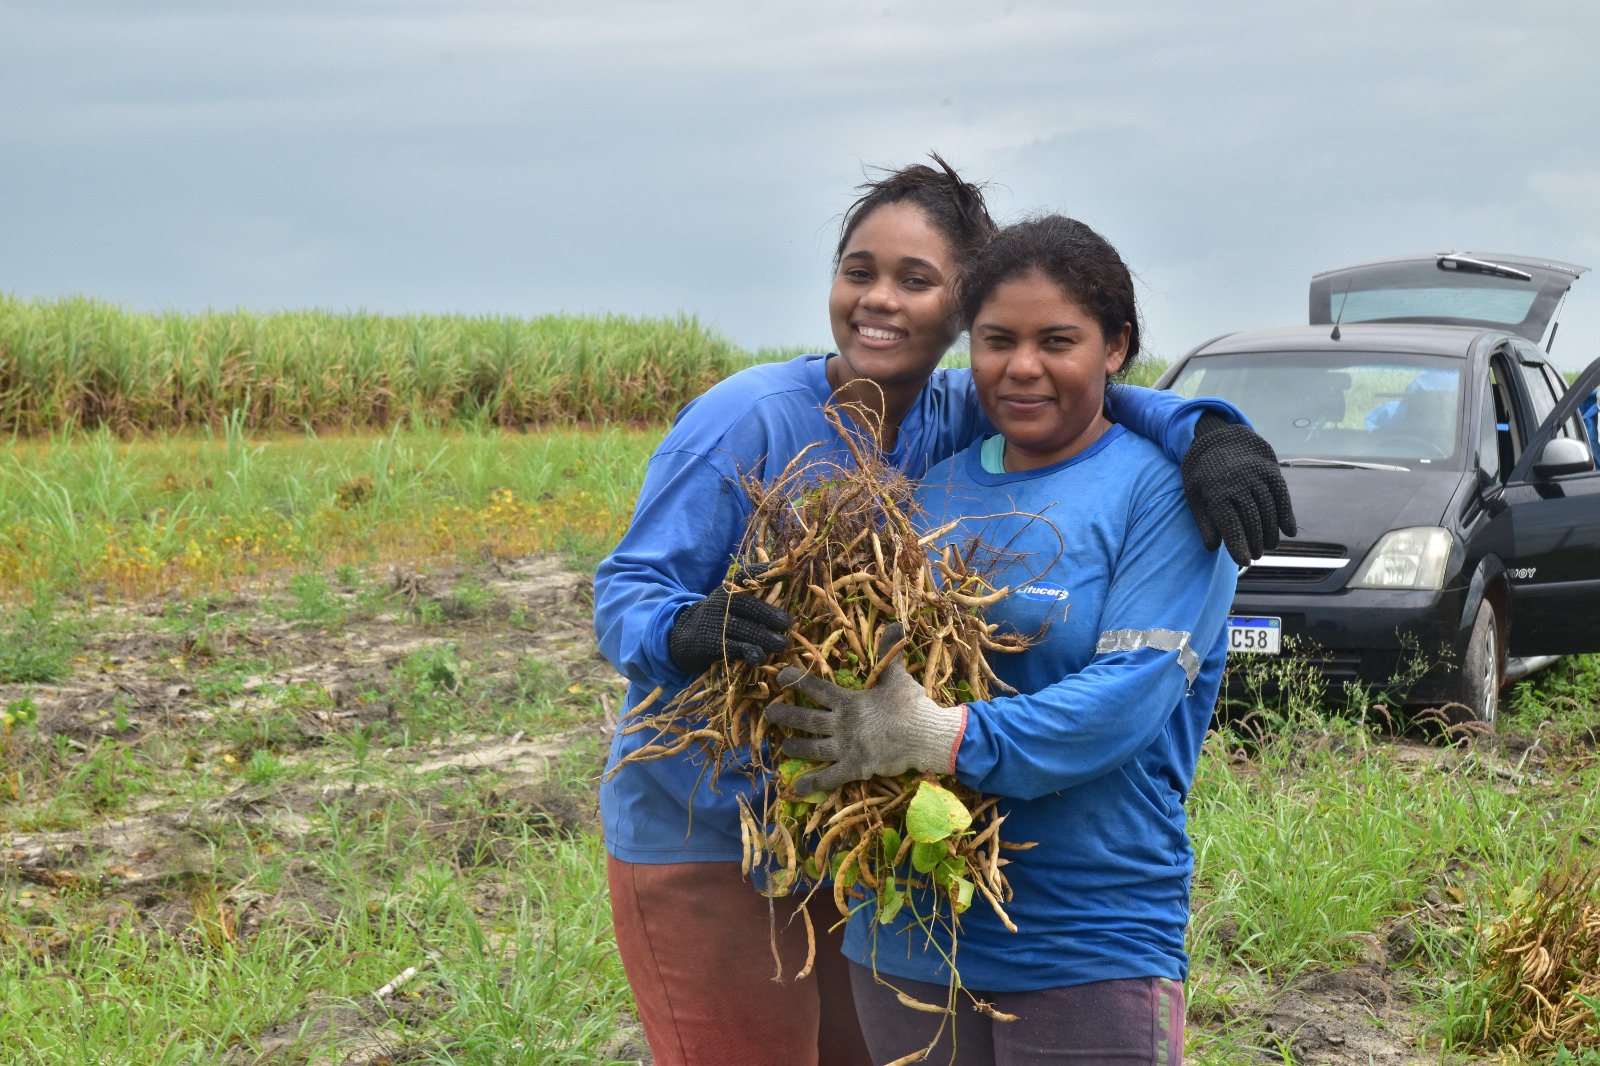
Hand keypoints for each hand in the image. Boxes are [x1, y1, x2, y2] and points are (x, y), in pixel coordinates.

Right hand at [667, 565, 792, 674]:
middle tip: (788, 623)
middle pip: (749, 606)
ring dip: (767, 638)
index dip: (763, 572)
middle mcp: (720, 604)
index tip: (784, 571)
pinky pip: (735, 648)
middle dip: (771, 615)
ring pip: (746, 630)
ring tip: (781, 644)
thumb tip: (784, 587)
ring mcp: (715, 624)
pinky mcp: (712, 645)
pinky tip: (760, 657)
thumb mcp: (729, 604)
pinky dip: (750, 653)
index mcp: (727, 590)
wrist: (685, 640)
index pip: (744, 576)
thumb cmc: (719, 620)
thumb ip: (752, 598)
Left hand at [763, 624, 965, 793]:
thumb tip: (895, 625)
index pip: (817, 688)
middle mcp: (842, 724)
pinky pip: (830, 778)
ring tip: (782, 746)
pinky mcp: (855, 767)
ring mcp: (846, 747)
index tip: (780, 675)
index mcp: (849, 701)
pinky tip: (797, 788)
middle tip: (768, 713)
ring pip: (813, 748)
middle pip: (806, 719)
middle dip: (785, 715)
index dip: (797, 681)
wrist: (925, 735)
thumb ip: (889, 654)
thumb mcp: (897, 676)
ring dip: (796, 747)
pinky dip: (813, 784)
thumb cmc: (910, 705)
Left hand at [1182, 413, 1297, 565]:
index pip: (1229, 523)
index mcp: (1215, 490)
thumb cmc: (1203, 473)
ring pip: (1269, 509)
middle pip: (1252, 518)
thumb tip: (1212, 547)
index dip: (1237, 544)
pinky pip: (1282, 495)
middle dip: (1255, 541)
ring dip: (1272, 531)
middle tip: (1256, 556)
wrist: (1219, 437)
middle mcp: (1238, 482)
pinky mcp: (1271, 471)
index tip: (1244, 561)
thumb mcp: (1194, 495)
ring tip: (1269, 546)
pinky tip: (1289, 531)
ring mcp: (1256, 475)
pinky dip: (1286, 514)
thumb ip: (1204, 521)